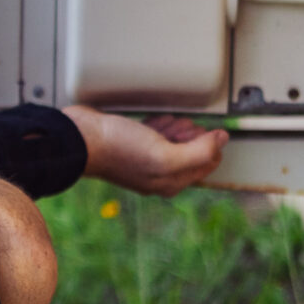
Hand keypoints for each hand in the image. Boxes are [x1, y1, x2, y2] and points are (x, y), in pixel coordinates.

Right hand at [62, 104, 226, 197]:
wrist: (81, 139)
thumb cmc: (119, 149)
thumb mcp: (166, 155)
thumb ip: (199, 151)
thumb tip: (222, 140)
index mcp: (171, 182)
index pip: (209, 163)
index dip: (210, 144)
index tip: (202, 131)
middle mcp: (160, 174)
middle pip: (193, 150)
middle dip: (191, 134)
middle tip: (178, 128)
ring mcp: (146, 159)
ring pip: (176, 139)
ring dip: (176, 127)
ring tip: (164, 124)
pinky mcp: (133, 143)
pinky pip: (157, 132)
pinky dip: (159, 124)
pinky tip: (153, 121)